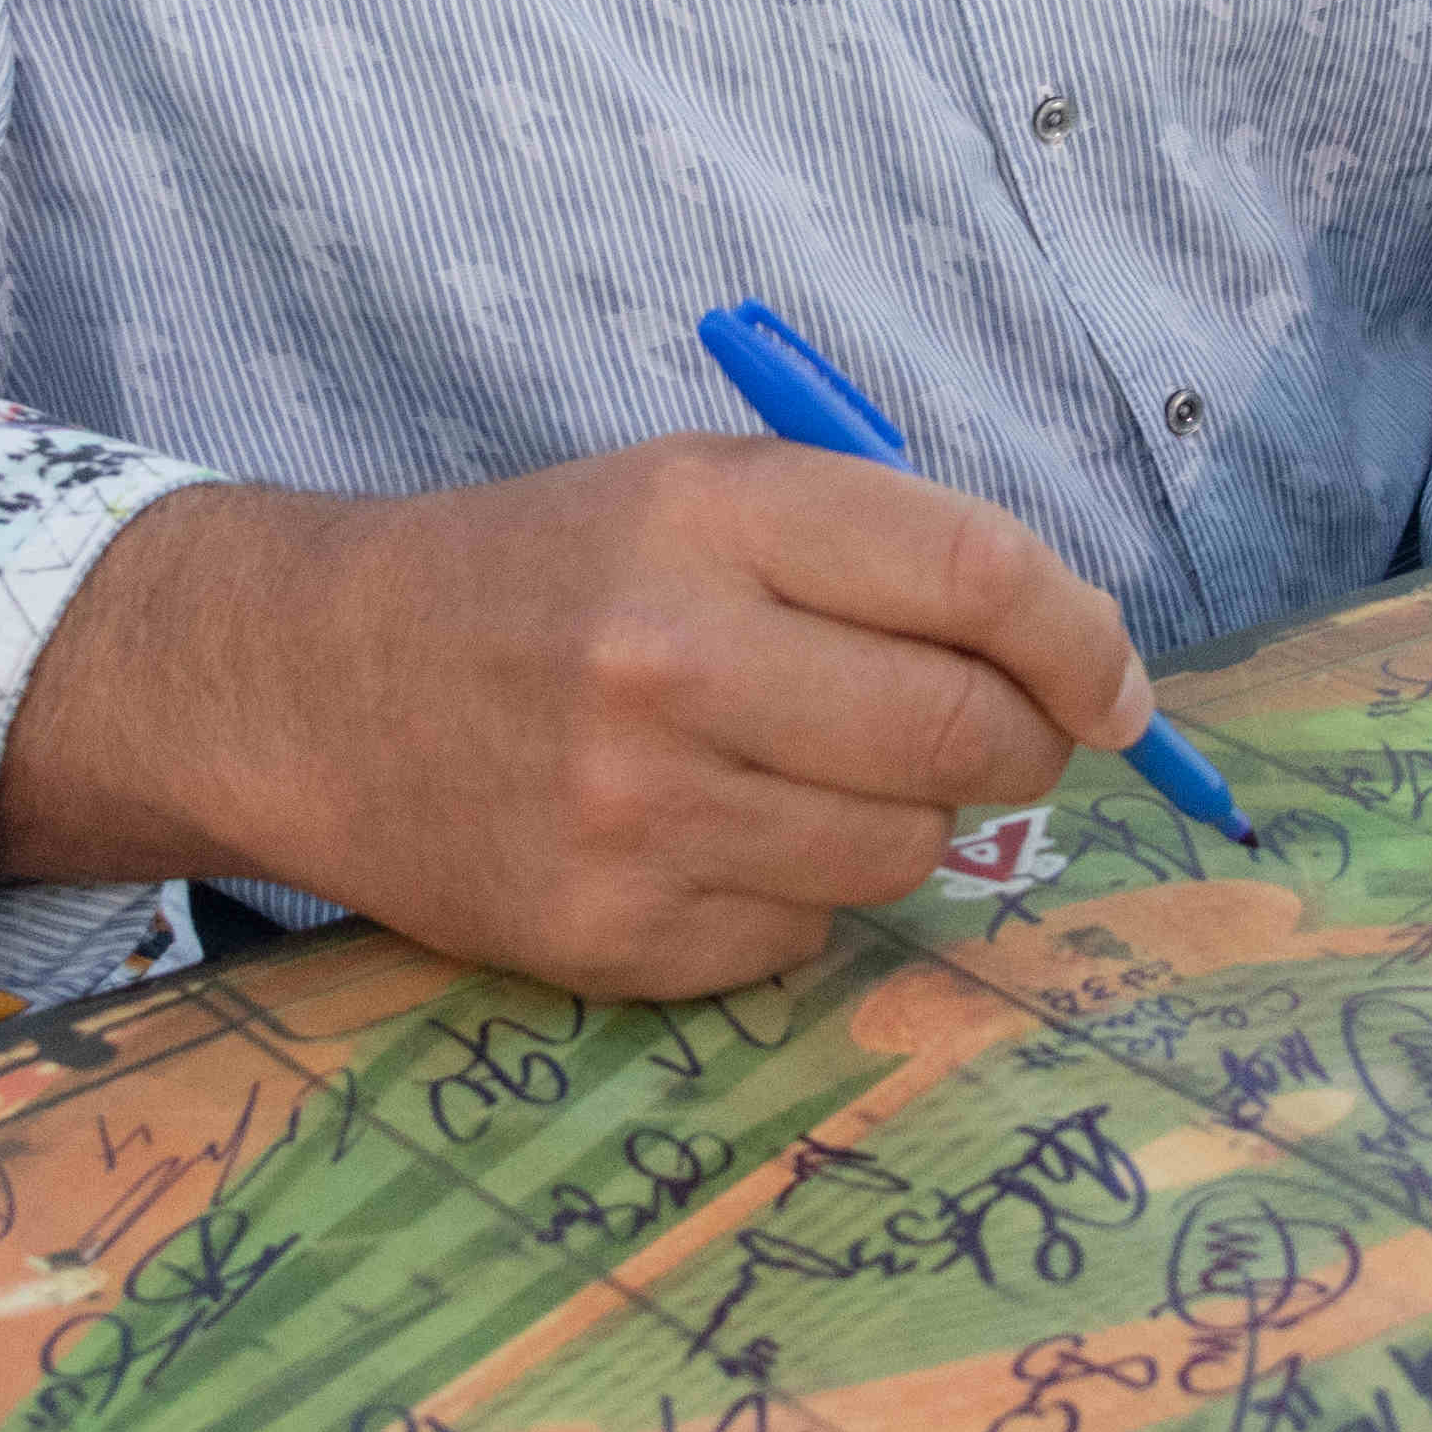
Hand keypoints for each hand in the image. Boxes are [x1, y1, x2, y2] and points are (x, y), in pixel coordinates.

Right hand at [0, 439, 1152, 999]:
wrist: (318, 686)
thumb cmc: (544, 575)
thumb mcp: (693, 495)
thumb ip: (877, 551)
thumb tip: (1082, 665)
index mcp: (709, 516)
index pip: (976, 574)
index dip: (1082, 638)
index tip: (1113, 684)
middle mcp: (674, 661)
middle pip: (964, 730)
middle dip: (1020, 741)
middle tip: (997, 736)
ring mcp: (639, 813)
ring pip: (905, 853)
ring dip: (906, 823)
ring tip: (816, 774)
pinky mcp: (612, 935)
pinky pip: (805, 936)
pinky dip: (798, 895)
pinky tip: (718, 838)